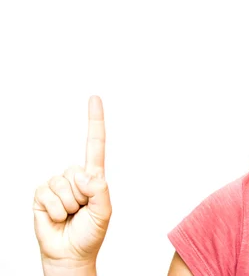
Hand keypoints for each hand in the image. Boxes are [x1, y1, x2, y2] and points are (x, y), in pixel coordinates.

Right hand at [33, 96, 111, 269]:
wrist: (69, 255)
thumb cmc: (90, 233)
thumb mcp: (104, 211)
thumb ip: (100, 189)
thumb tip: (86, 175)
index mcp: (94, 177)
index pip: (95, 145)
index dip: (95, 121)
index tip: (94, 97)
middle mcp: (75, 177)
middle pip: (78, 171)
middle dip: (81, 195)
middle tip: (81, 210)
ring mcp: (56, 185)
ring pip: (63, 184)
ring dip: (68, 205)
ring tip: (70, 215)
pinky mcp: (40, 194)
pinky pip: (47, 194)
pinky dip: (54, 210)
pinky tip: (57, 217)